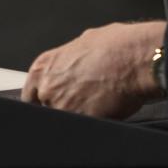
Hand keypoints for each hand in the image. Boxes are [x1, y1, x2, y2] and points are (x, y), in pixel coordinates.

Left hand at [21, 20, 166, 118]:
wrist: (137, 60)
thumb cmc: (117, 46)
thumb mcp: (84, 42)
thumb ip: (69, 58)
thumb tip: (72, 63)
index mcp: (45, 65)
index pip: (30, 94)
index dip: (40, 99)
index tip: (47, 102)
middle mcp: (49, 87)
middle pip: (45, 107)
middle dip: (61, 105)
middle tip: (81, 97)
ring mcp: (63, 106)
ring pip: (64, 118)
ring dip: (77, 113)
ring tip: (97, 101)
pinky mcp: (82, 120)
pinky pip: (82, 126)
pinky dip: (93, 120)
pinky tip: (105, 108)